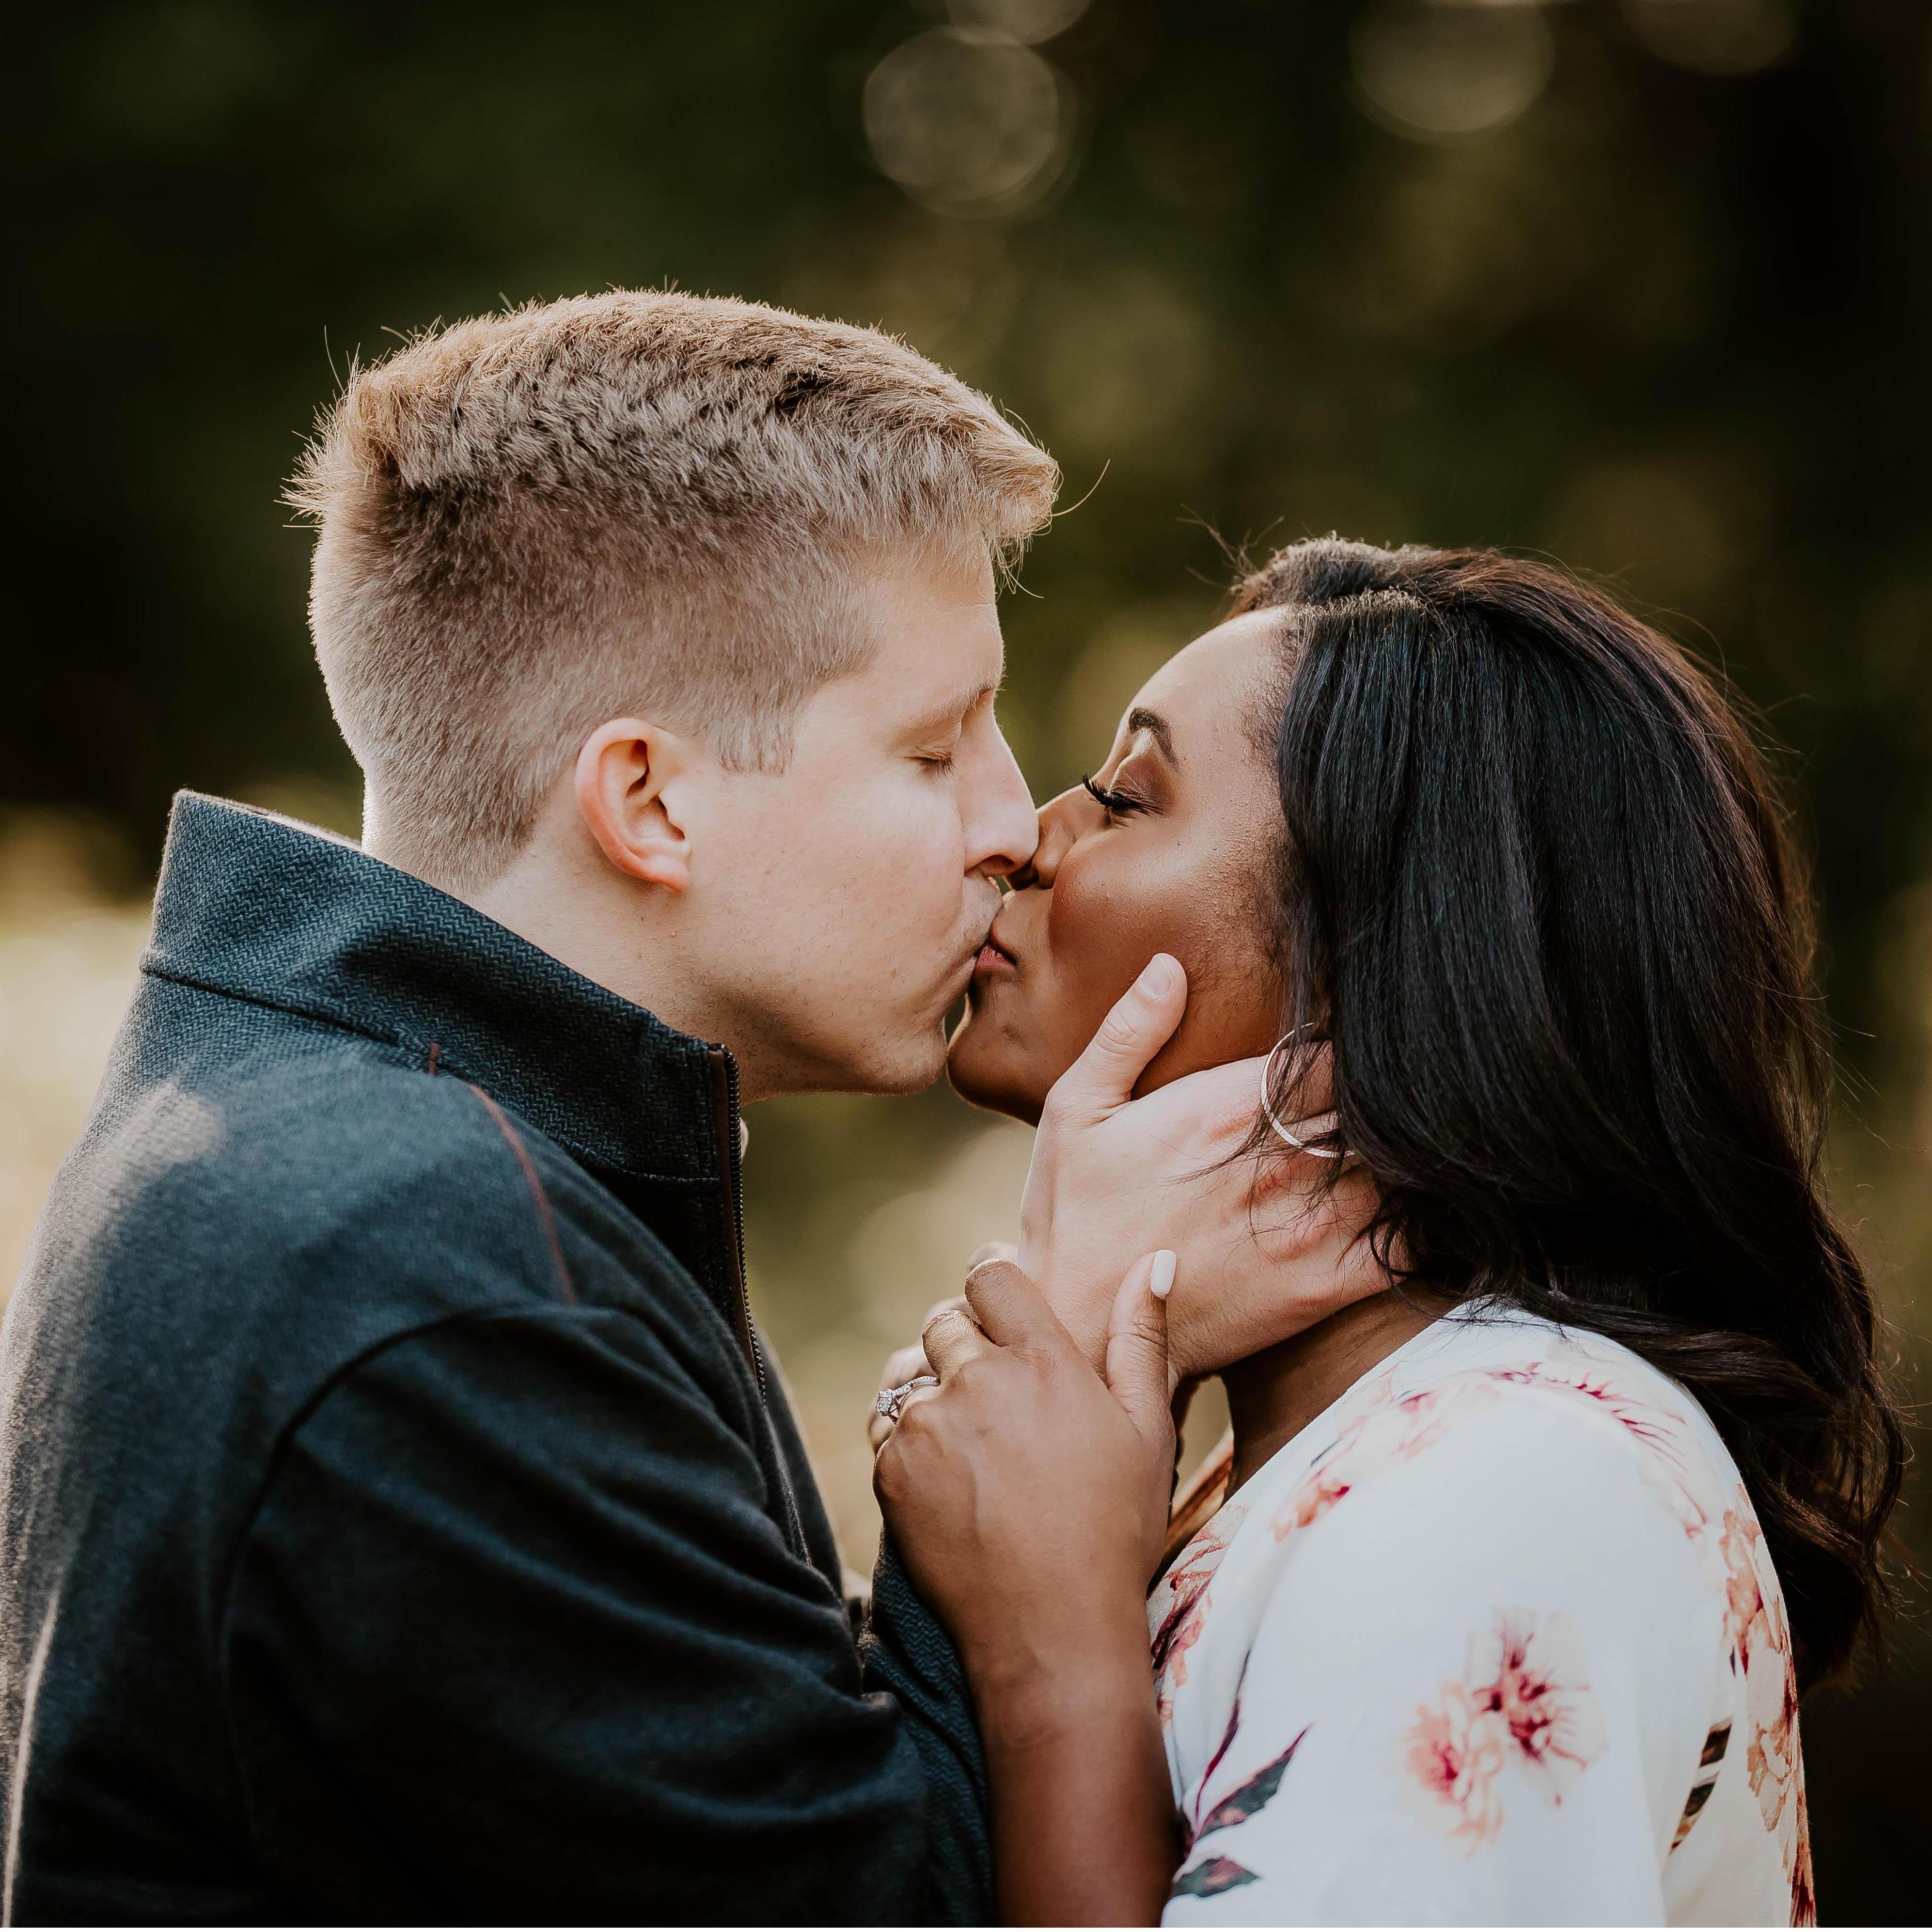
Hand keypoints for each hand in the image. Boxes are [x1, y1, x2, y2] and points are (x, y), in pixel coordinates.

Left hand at [877, 1254, 1184, 1924]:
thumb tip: (1155, 1260)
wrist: (1053, 1632)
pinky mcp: (892, 1468)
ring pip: (907, 1369)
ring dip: (928, 1383)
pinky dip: (906, 1434)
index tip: (998, 1296)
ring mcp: (928, 1424)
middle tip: (991, 1383)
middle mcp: (979, 1380)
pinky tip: (944, 1469)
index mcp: (1045, 1360)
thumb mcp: (1149, 1431)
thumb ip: (1141, 1338)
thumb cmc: (1115, 1530)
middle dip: (962, 1338)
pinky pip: (885, 1422)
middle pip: (945, 1320)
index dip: (991, 1278)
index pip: (990, 1275)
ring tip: (964, 1428)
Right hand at [1017, 953, 1388, 1375]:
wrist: (1083, 1332)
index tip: (1349, 1043)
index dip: (1352, 1043)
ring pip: (1401, 1166)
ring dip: (1408, 1150)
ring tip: (1409, 1137)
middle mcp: (1281, 1163)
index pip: (1335, 1052)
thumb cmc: (1072, 1214)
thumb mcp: (1076, 1108)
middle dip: (1389, 1092)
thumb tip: (1170, 966)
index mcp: (1229, 1109)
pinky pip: (1406, 1244)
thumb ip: (1129, 1032)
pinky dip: (1425, 1218)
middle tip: (1395, 1085)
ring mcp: (1309, 1228)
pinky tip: (1417, 1202)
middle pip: (1377, 1104)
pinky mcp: (1322, 1288)